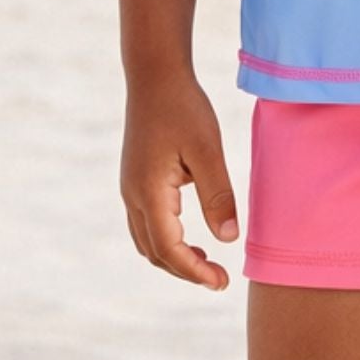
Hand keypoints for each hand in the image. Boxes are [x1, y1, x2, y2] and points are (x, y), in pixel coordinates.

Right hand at [120, 72, 239, 290]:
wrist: (155, 77)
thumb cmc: (184, 109)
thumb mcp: (207, 150)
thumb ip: (218, 195)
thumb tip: (229, 238)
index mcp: (149, 193)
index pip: (170, 249)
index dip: (195, 271)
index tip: (222, 281)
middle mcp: (133, 197)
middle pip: (155, 252)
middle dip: (185, 270)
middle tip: (219, 278)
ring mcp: (130, 189)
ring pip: (147, 240)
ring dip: (174, 257)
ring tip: (207, 262)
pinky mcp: (136, 180)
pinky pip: (147, 223)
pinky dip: (167, 238)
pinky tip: (192, 234)